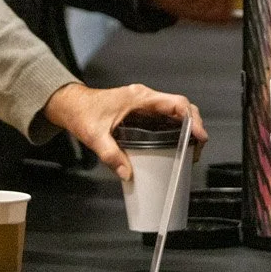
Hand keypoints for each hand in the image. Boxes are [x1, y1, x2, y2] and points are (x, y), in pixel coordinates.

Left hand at [42, 81, 207, 181]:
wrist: (71, 104)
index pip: (176, 103)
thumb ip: (111, 155)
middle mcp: (145, 98)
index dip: (192, 119)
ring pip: (175, 113)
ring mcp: (144, 104)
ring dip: (186, 128)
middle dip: (194, 125)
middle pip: (181, 107)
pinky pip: (165, 118)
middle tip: (198, 148)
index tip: (199, 135)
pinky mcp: (141, 112)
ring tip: (191, 150)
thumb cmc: (82, 112)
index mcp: (139, 98)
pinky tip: (176, 146)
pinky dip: (175, 130)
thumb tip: (127, 173)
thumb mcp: (95, 136)